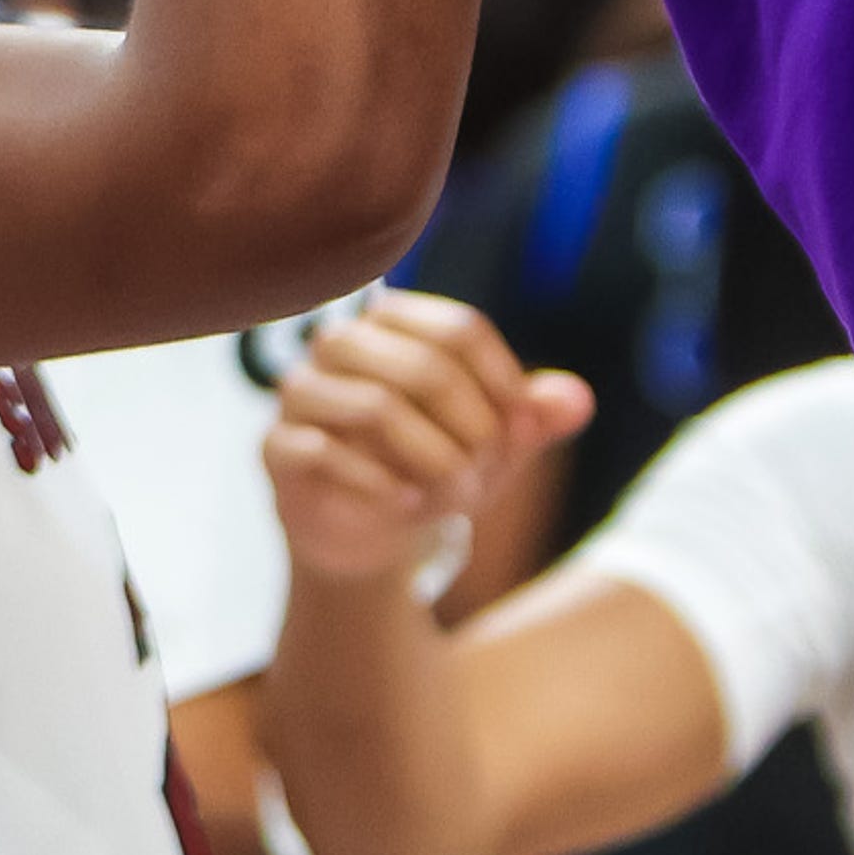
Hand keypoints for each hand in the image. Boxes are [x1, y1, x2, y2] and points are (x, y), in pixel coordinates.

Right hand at [264, 293, 590, 580]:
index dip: (504, 384)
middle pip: (423, 366)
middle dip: (472, 429)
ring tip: (458, 496)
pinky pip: (321, 452)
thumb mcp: (495, 445)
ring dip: (433, 459)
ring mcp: (300, 394)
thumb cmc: (433, 466)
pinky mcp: (276, 448)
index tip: (526, 434)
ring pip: (375, 406)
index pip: (459, 331)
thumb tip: (577, 401)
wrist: (372, 533)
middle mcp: (340, 344)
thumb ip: (534, 419)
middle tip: (489, 474)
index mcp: (393, 322)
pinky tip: (409, 506)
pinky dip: (378, 484)